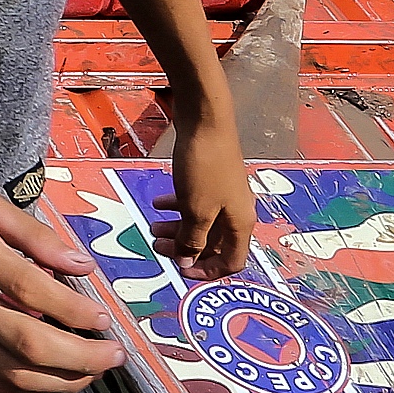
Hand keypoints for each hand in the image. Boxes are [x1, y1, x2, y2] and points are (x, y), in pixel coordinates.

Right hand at [0, 175, 123, 392]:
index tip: (104, 319)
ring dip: (58, 381)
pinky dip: (22, 391)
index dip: (74, 310)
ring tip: (89, 373)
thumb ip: (34, 234)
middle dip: (79, 357)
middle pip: (25, 342)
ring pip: (7, 373)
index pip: (30, 289)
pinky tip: (49, 382)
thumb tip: (83, 267)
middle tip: (113, 356)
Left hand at [165, 101, 256, 280]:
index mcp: (241, 224)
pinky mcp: (212, 177)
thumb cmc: (204, 167)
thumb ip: (193, 239)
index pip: (232, 262)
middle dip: (185, 248)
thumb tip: (188, 262)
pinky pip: (196, 201)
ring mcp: (225, 193)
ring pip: (202, 221)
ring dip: (178, 228)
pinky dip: (178, 206)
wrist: (206, 120)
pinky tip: (158, 202)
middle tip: (158, 246)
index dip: (208, 271)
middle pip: (214, 243)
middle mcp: (237, 211)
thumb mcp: (197, 210)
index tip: (181, 271)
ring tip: (152, 227)